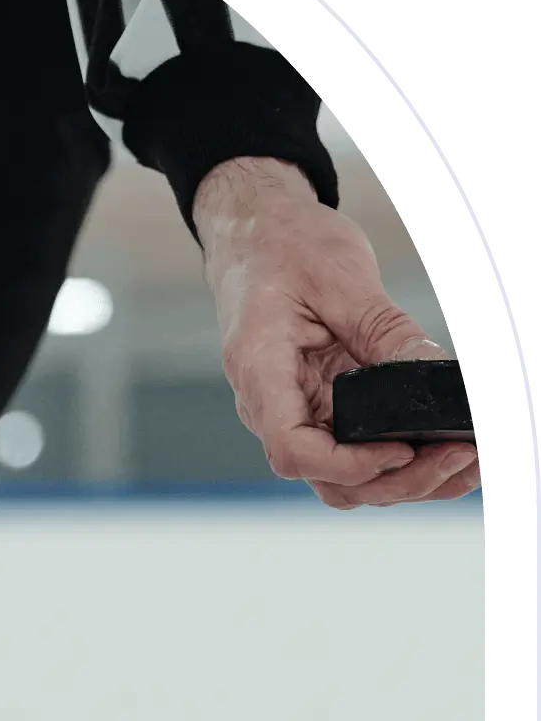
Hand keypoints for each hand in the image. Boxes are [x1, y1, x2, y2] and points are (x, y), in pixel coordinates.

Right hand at [192, 157, 479, 507]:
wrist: (257, 237)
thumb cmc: (284, 249)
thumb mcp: (340, 277)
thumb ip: (385, 330)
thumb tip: (435, 375)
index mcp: (260, 370)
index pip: (291, 447)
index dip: (347, 463)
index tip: (400, 449)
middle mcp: (271, 407)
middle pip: (325, 478)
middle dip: (394, 480)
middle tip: (458, 457)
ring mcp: (296, 413)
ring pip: (343, 479)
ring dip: (403, 483)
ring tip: (463, 462)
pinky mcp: (319, 411)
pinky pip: (354, 453)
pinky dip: (399, 464)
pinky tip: (444, 453)